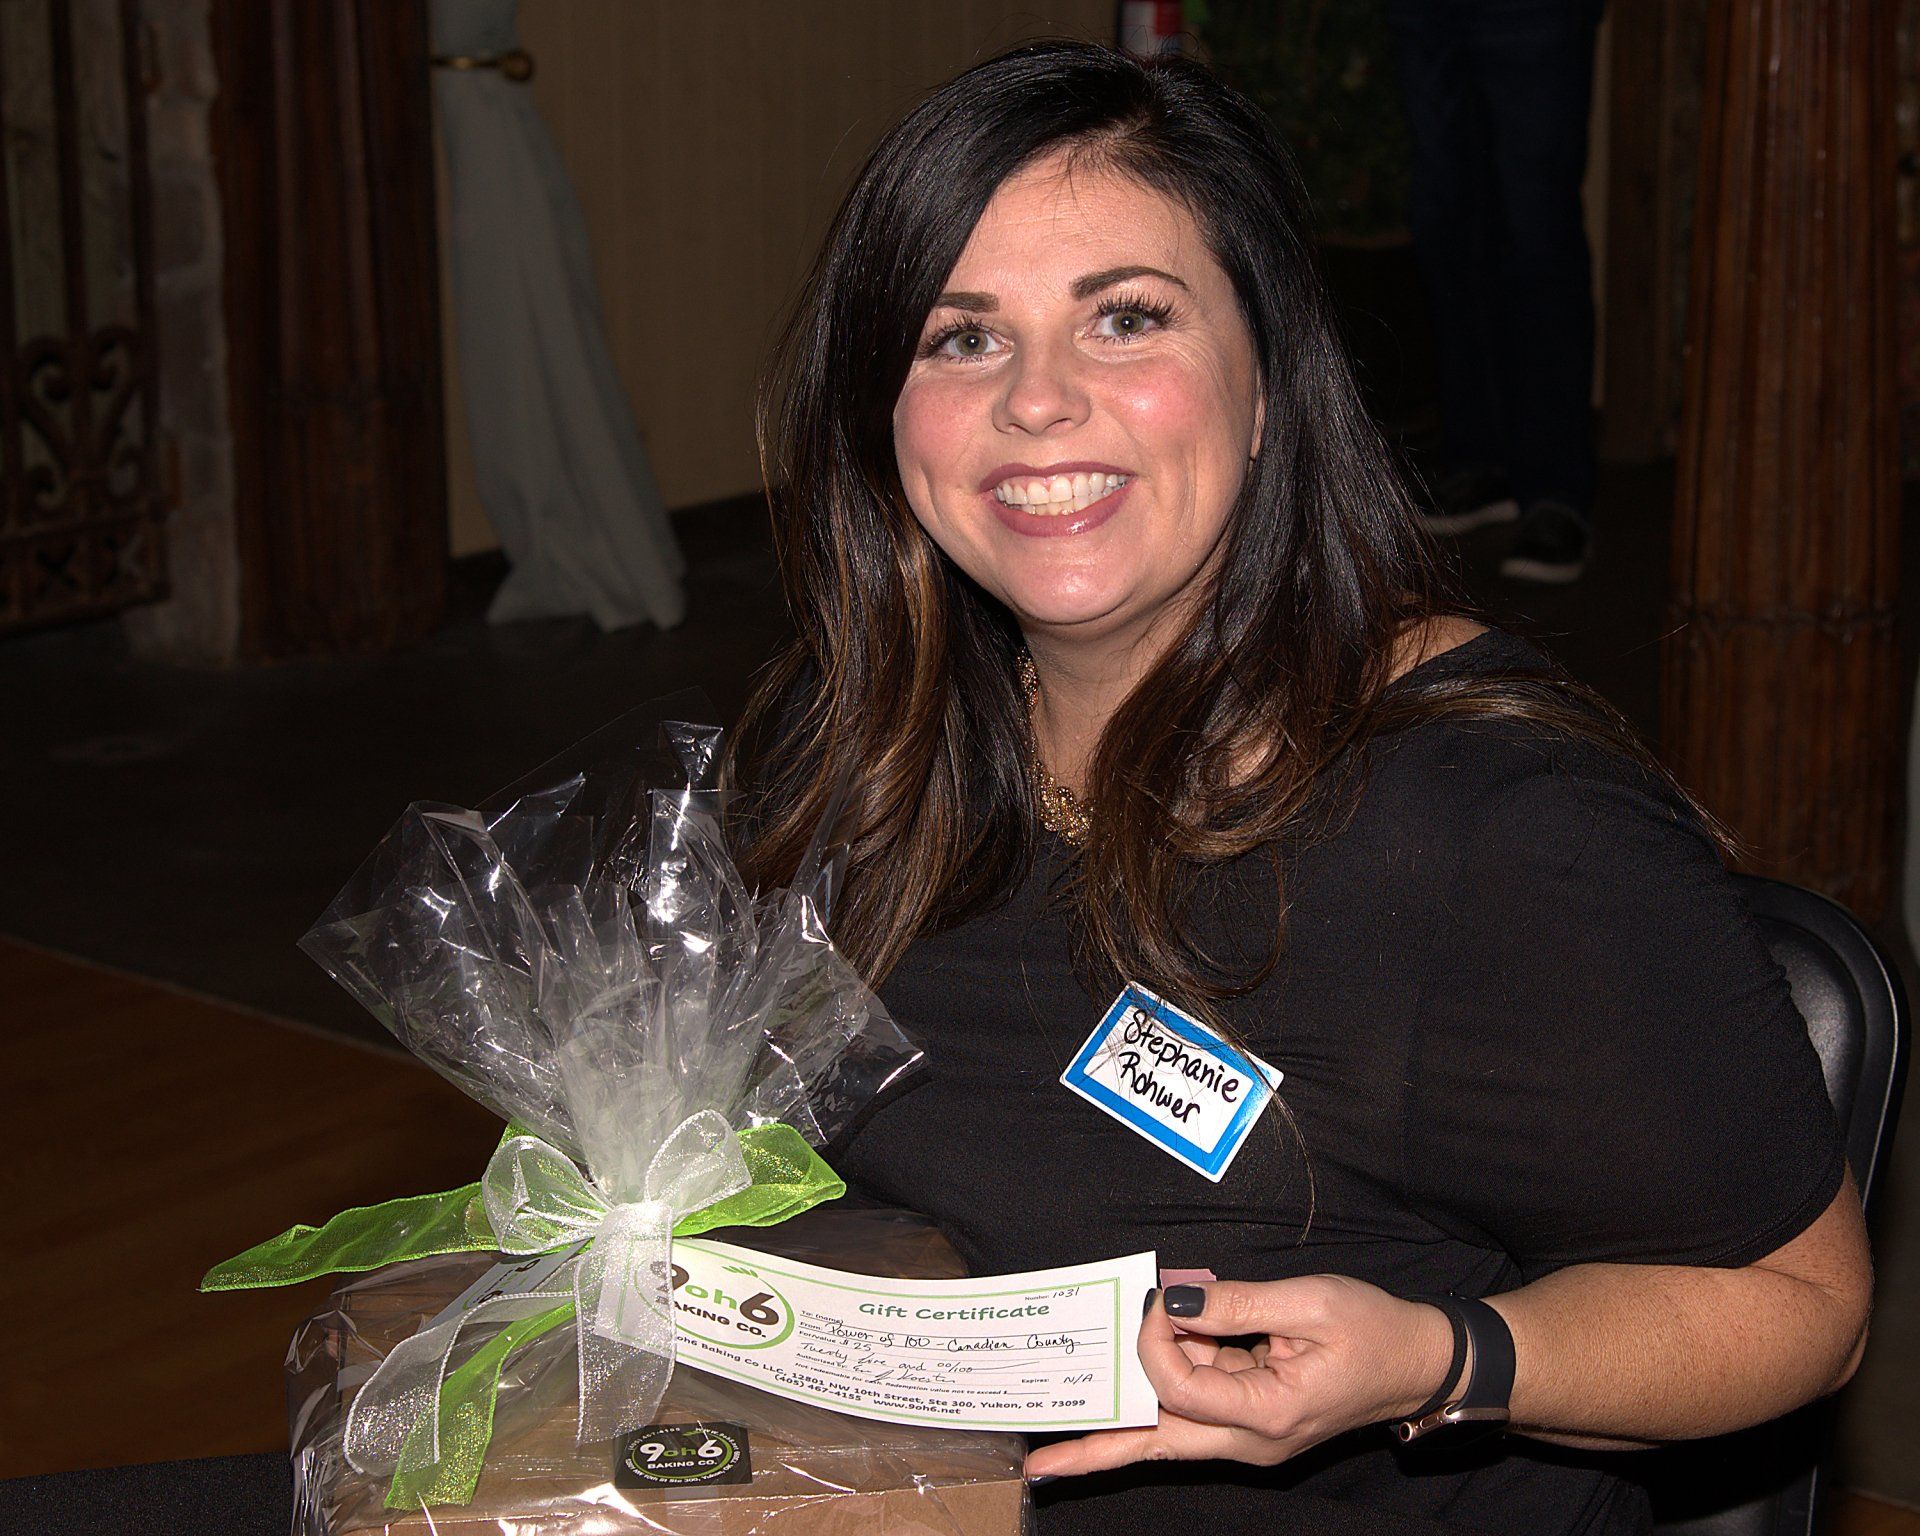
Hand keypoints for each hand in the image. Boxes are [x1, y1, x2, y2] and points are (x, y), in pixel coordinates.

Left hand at [1023, 1277, 1455, 1478]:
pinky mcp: (1251, 1418)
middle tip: (1042, 1467)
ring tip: (1064, 1437)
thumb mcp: (1309, 1303)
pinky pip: (1196, 1406)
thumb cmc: (1373, 1330)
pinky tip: (1145, 1362)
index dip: (1157, 1342)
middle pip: (1159, 1444)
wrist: (1419, 1364)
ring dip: (1131, 1410)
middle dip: (1100, 1452)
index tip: (1161, 1300)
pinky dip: (1169, 1385)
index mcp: (1267, 1415)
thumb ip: (1237, 1304)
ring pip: (1172, 1427)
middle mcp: (1251, 1439)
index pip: (1181, 1388)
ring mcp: (1250, 1435)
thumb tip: (1173, 1304)